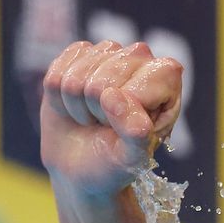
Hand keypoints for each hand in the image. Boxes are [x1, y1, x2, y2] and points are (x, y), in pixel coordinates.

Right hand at [40, 40, 182, 197]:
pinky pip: (57, 70)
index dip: (134, 101)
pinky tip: (74, 106)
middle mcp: (140, 59)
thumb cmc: (115, 163)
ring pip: (79, 72)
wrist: (80, 168)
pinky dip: (57, 96)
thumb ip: (135, 132)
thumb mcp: (134, 158)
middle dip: (101, 106)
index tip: (130, 125)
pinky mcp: (75, 56)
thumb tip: (112, 95)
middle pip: (110, 70)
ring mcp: (106, 54)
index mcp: (166, 80)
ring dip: (78, 104)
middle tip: (106, 125)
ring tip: (92, 119)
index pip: (152, 72)